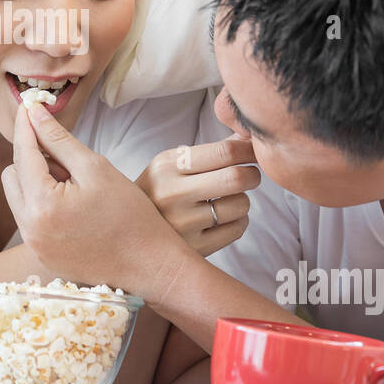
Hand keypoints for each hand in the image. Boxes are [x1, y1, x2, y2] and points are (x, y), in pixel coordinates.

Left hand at [0, 102, 188, 297]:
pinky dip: (44, 206)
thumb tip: (35, 114)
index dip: (25, 127)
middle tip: (67, 160)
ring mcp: (34, 246)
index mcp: (42, 205)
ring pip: (19, 198)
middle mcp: (29, 229)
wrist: (150, 266)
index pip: (22, 154)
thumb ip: (59, 140)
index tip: (28, 106)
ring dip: (37, 183)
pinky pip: (30, 220)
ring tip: (75, 187)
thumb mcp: (96, 168)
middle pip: (12, 176)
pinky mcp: (42, 256)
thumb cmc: (130, 215)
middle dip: (32, 160)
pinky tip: (75, 208)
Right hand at [134, 136, 259, 256]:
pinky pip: (237, 229)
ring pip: (240, 205)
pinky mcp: (193, 248)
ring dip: (243, 201)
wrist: (128, 229)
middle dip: (252, 174)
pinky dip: (238, 221)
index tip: (255, 152)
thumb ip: (212, 150)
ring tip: (228, 200)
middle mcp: (171, 194)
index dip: (249, 150)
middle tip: (250, 175)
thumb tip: (249, 135)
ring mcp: (181, 224)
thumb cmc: (161, 189)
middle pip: (236, 178)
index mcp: (166, 166)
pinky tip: (223, 219)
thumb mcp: (174, 163)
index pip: (224, 151)